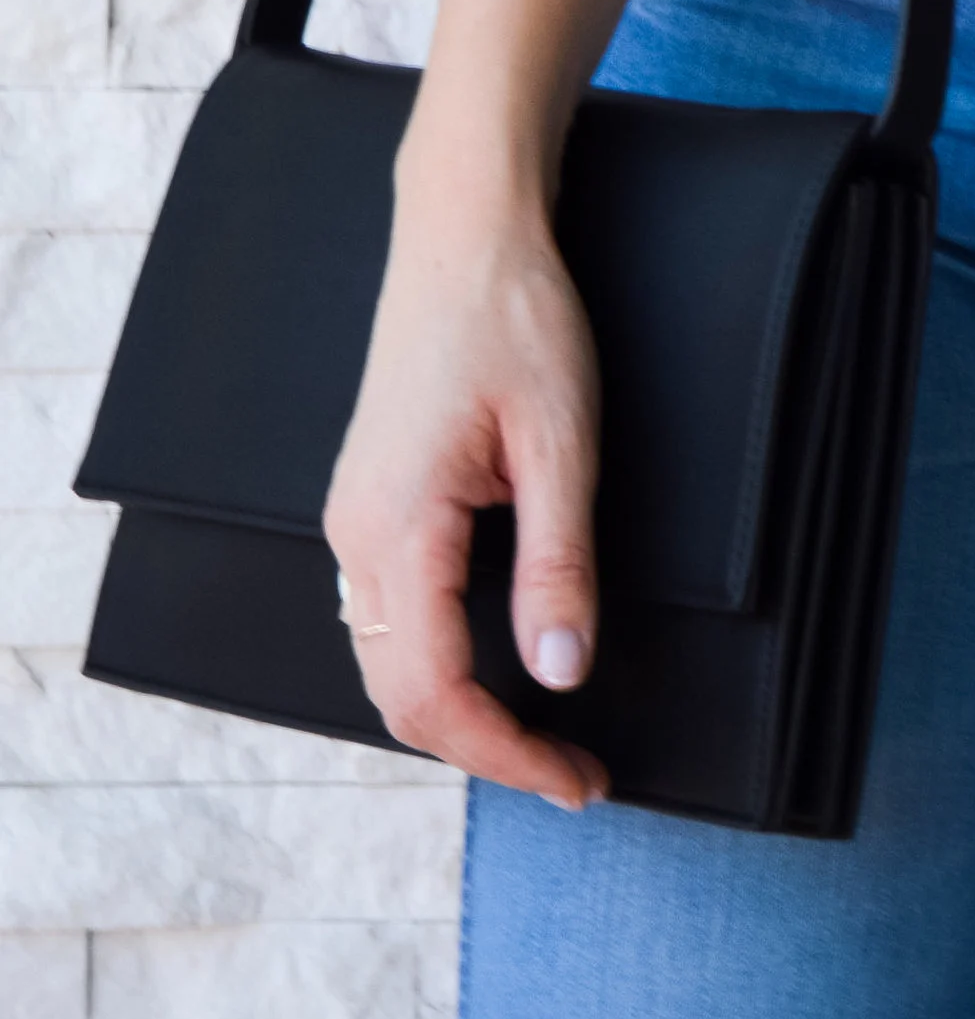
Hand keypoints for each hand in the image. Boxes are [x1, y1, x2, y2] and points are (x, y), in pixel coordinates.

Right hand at [324, 152, 608, 810]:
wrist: (463, 239)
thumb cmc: (517, 322)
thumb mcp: (563, 444)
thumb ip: (559, 564)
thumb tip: (561, 673)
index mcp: (398, 526)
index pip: (437, 693)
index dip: (507, 753)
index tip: (577, 779)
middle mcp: (356, 536)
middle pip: (399, 698)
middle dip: (486, 750)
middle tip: (575, 774)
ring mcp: (353, 522)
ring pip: (387, 665)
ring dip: (458, 716)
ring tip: (544, 736)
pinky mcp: (369, 505)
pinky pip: (389, 619)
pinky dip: (437, 668)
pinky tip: (496, 668)